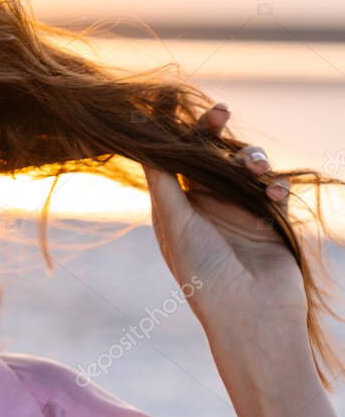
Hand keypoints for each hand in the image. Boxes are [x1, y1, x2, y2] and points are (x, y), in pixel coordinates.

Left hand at [141, 102, 304, 335]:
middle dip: (216, 132)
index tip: (177, 102)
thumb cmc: (201, 269)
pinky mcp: (269, 222)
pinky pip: (274, 190)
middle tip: (220, 112)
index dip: (178, 132)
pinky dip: (274, 186)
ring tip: (253, 167)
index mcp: (175, 206)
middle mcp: (205, 206)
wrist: (249, 314)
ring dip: (250, 159)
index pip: (175, 159)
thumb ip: (162, 178)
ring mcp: (238, 213)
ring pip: (245, 168)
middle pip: (210, 156)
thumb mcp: (173, 220)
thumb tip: (142, 137)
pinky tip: (271, 194)